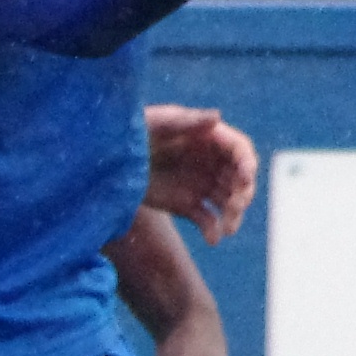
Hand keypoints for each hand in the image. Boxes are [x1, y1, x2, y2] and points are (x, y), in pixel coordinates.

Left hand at [143, 103, 258, 240]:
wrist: (108, 159)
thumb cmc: (134, 131)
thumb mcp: (157, 123)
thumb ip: (186, 121)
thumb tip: (217, 116)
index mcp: (209, 139)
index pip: (239, 150)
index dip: (247, 163)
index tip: (246, 177)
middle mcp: (211, 162)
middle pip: (240, 179)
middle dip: (243, 194)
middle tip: (235, 207)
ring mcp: (201, 184)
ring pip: (228, 202)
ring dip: (233, 216)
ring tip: (227, 229)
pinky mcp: (187, 204)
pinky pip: (207, 220)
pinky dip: (212, 231)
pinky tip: (213, 239)